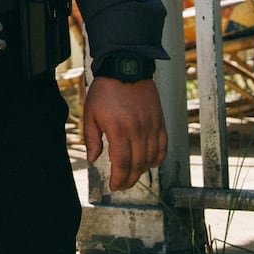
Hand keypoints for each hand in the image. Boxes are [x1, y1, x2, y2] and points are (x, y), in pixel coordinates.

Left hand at [82, 76, 166, 192]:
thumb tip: (93, 159)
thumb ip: (91, 138)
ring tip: (132, 174)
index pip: (122, 164)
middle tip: (122, 184)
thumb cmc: (105, 89)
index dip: (119, 179)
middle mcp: (138, 131)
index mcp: (119, 130)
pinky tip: (150, 162)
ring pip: (151, 158)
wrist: (125, 67)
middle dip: (129, 179)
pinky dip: (158, 158)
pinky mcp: (160, 121)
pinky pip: (163, 146)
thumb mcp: (91, 113)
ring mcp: (151, 126)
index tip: (114, 186)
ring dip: (142, 171)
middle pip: (137, 165)